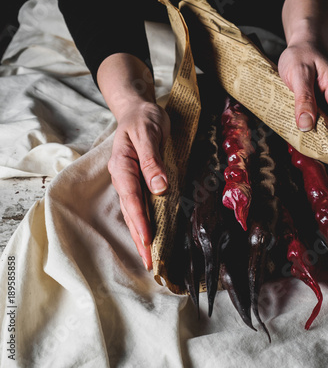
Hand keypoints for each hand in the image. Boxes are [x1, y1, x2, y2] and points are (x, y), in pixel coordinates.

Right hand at [107, 102, 170, 270]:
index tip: (148, 239)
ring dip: (141, 234)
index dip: (139, 220)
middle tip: (149, 262)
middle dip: (140, 237)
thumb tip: (159, 187)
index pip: (131, 197)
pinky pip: (141, 205)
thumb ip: (152, 160)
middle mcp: (124, 176)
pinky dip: (145, 222)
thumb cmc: (143, 119)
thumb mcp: (148, 133)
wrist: (138, 109)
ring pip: (134, 212)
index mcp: (123, 165)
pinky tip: (150, 235)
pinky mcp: (139, 181)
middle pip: (130, 211)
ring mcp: (130, 180)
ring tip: (149, 257)